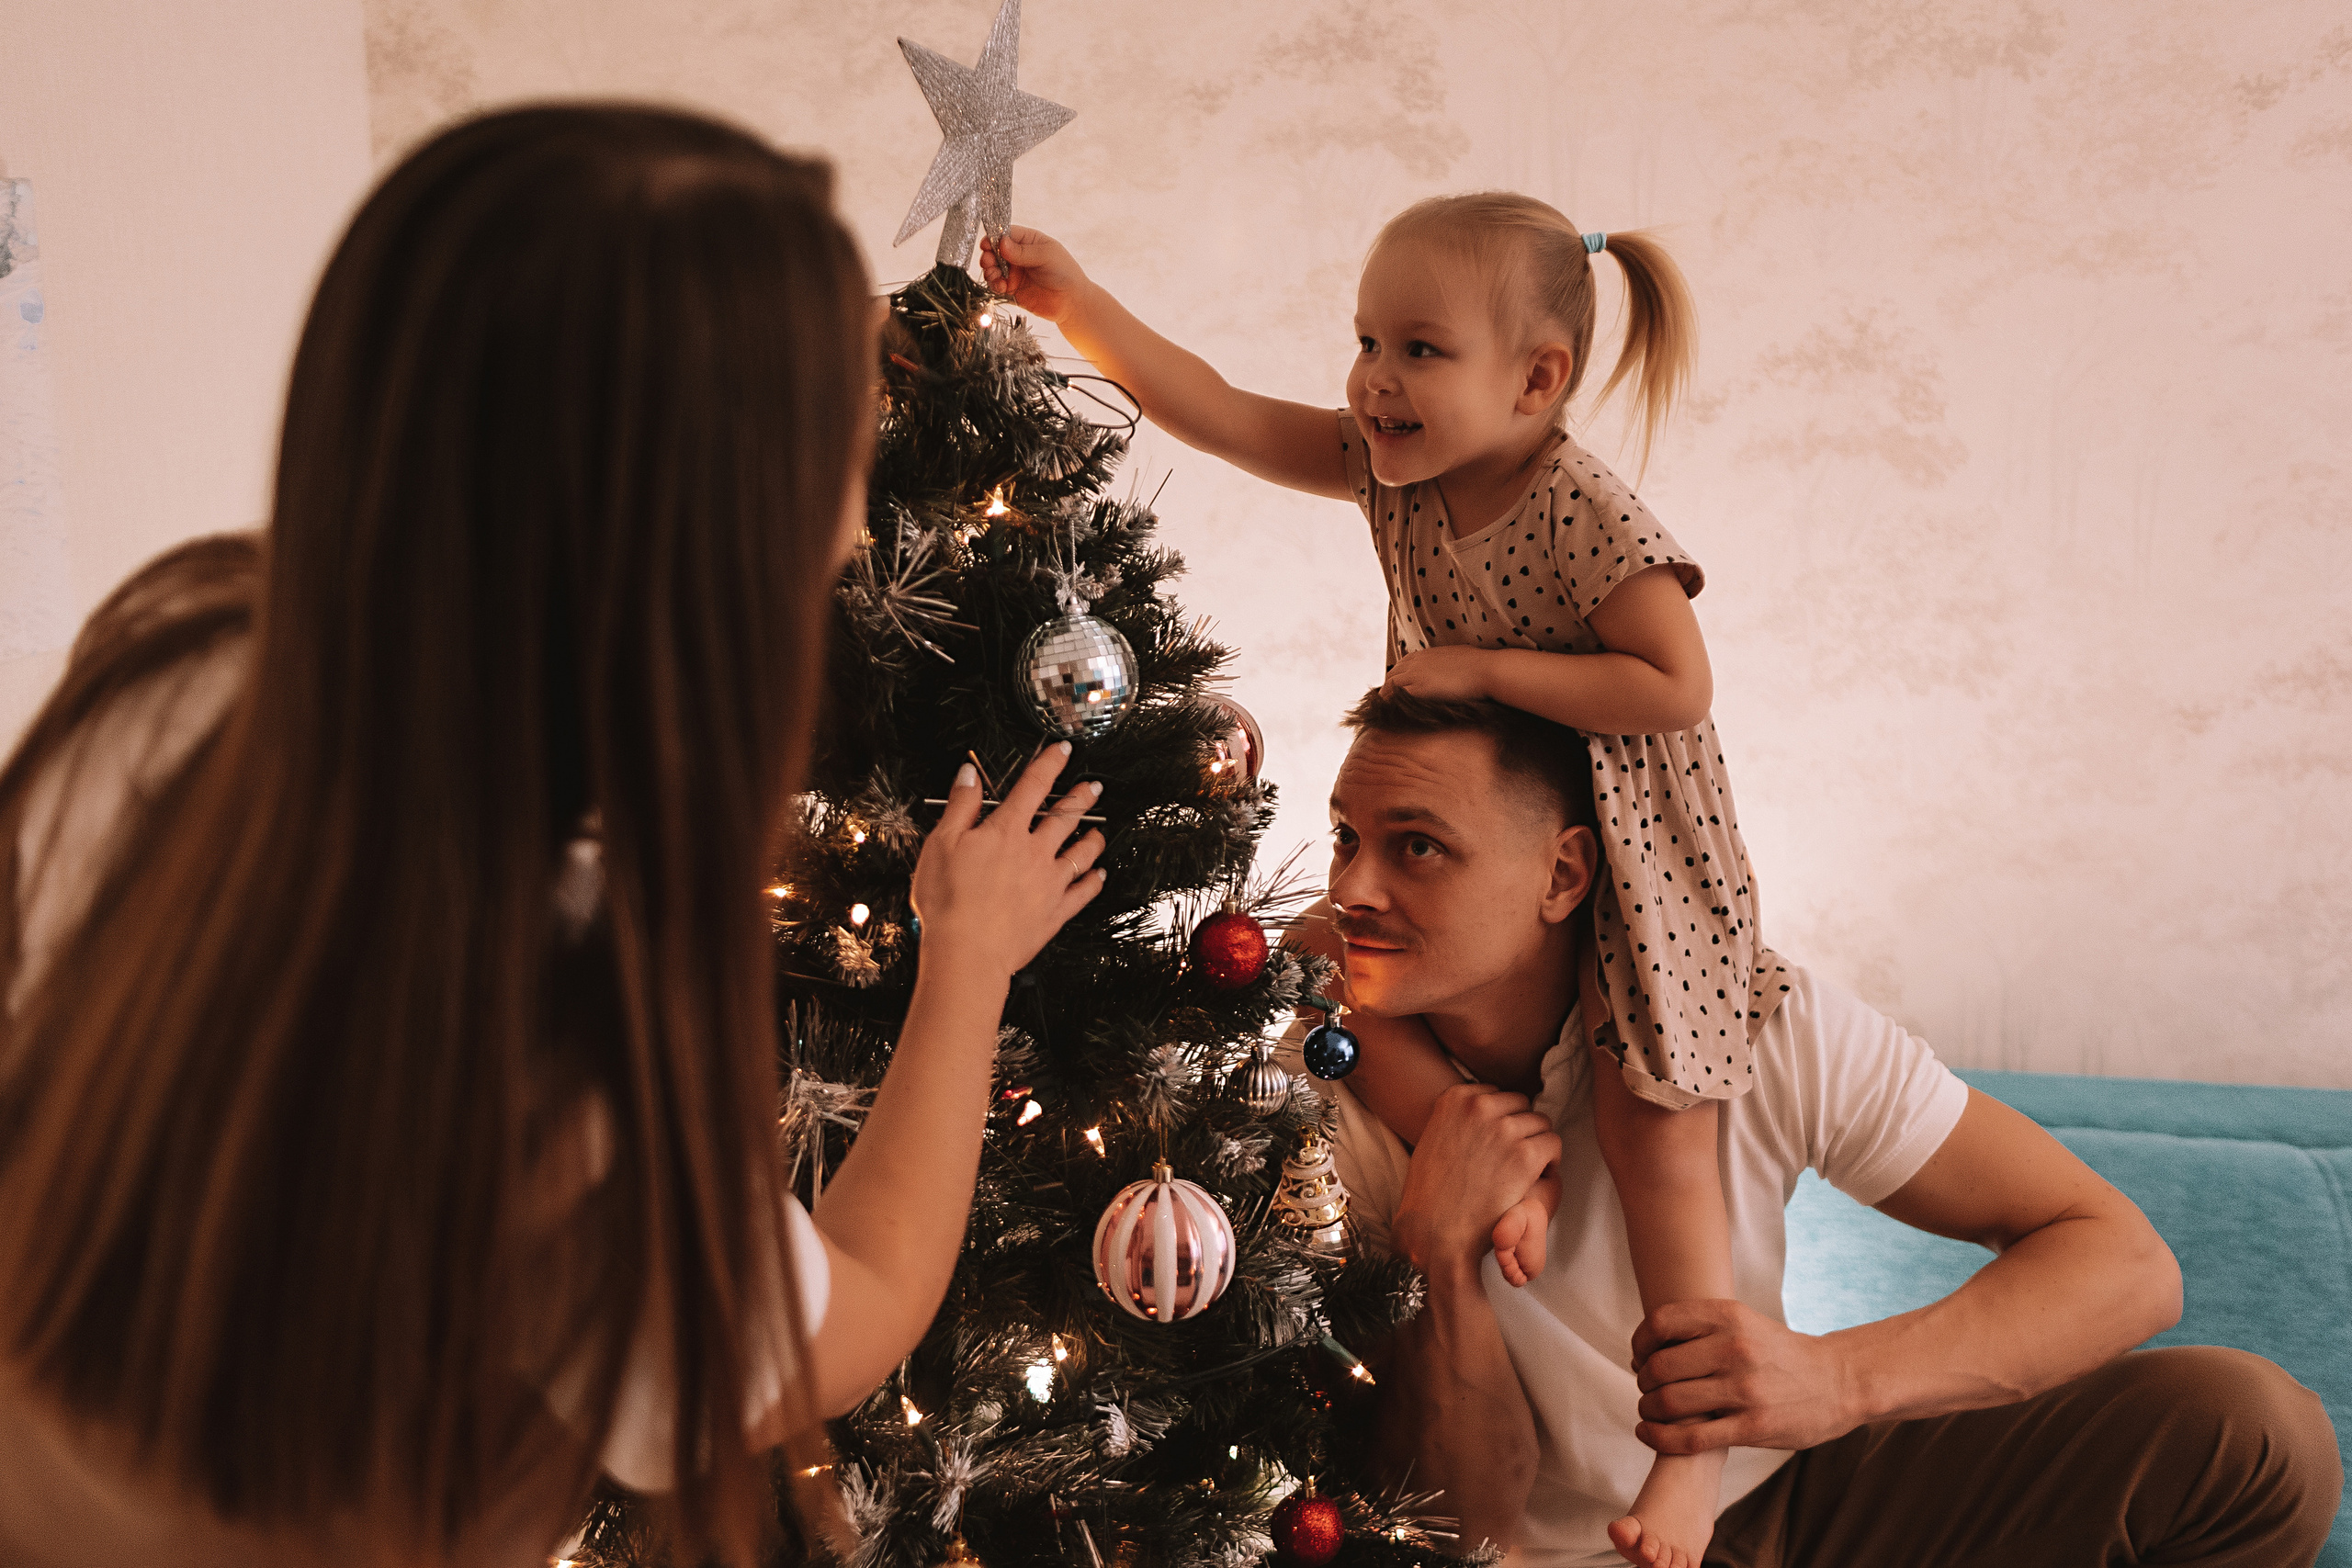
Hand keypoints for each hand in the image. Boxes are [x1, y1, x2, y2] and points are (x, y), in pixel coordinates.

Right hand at [910, 742, 1105, 980]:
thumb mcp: (941, 843)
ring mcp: (1049, 883)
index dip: (1050, 764)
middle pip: (1066, 817)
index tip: (1063, 750)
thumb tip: (969, 775)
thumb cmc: (949, 900)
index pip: (1033, 786)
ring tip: (1099, 832)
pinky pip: (1083, 892)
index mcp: (1005, 831)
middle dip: (1082, 798)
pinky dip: (1094, 882)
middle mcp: (1034, 852)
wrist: (967, 951)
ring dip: (1092, 839)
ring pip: (1081, 853)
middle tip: (1093, 787)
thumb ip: (960, 806)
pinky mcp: (1054, 912)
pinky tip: (1100, 876)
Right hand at [979, 227, 1091, 322]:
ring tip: (995, 276)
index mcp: (1028, 240)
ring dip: (989, 271)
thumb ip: (1023, 252)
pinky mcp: (1012, 289)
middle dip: (988, 256)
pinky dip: (994, 285)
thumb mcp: (1046, 256)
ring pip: (993, 268)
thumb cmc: (1065, 273)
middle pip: (994, 251)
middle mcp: (1019, 255)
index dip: (994, 238)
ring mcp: (1014, 272)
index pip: (1005, 234)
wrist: (1072, 302)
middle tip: (989, 262)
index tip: (987, 245)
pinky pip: (996, 285)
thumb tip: (1001, 243)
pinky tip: (1002, 287)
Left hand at [1383, 646, 1496, 703]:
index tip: (1397, 687)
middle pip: (1393, 674)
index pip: (1402, 663)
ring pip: (1391, 685)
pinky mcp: (1419, 688)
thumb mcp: (1461, 656)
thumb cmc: (1481, 665)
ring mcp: (1417, 674)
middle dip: (1388, 687)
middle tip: (1387, 702)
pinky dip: (1392, 703)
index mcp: (1427, 654)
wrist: (1487, 670)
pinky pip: (1397, 696)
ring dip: (1386, 697)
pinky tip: (1392, 714)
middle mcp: (1418, 662)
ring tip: (1384, 711)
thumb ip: (1450, 661)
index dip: (1398, 675)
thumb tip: (1457, 666)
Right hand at [1390, 1083, 1561, 1275]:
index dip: (1501, 1120)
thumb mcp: (1434, 1138)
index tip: (1496, 1144)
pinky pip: (1552, 1144)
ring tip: (1524, 1171)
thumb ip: (1458, 1120)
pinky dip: (1549, 1162)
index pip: (1497, 1094)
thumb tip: (1484, 1113)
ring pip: (1541, 1123)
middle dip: (1521, 1129)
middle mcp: (1479, 1106)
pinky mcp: (1524, 1155)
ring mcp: (1503, 1129)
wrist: (1434, 1231)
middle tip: (1513, 1159)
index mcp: (1455, 1099)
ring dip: (1537, 1144)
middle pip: (1521, 1105)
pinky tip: (1534, 1179)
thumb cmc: (1430, 1194)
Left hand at [1628, 1299, 1861, 1454]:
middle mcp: (1735, 1349)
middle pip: (1660, 1367)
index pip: (1660, 1323)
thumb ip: (1701, 1327)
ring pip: (1670, 1403)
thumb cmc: (1779, 1353)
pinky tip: (1649, 1434)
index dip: (1639, 1342)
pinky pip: (1691, 1438)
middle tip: (1647, 1388)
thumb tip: (1647, 1345)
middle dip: (1643, 1381)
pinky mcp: (1753, 1427)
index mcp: (1730, 1316)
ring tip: (1649, 1411)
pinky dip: (1659, 1438)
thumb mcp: (1744, 1322)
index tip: (1640, 1357)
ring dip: (1648, 1409)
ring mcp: (1744, 1390)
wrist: (1837, 1382)